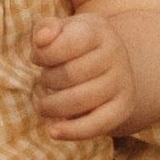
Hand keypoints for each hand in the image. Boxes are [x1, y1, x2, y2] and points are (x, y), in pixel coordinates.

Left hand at [33, 8, 141, 140]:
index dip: (44, 54)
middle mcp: (115, 55)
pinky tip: (53, 131)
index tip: (36, 58)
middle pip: (70, 74)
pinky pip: (97, 125)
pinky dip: (72, 131)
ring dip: (52, 105)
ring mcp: (122, 83)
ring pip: (79, 101)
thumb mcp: (62, 29)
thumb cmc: (76, 45)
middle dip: (47, 80)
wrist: (110, 65)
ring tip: (44, 103)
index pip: (69, 43)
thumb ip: (46, 28)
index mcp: (99, 31)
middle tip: (42, 81)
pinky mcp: (122, 109)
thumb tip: (41, 39)